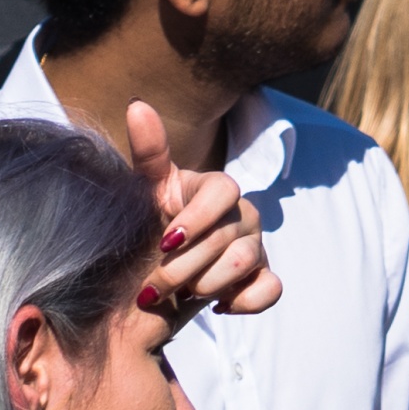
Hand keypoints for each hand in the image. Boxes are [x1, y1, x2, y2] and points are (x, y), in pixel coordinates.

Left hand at [115, 101, 279, 321]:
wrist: (143, 284)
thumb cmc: (145, 231)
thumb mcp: (142, 194)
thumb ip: (147, 152)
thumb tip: (137, 104)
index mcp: (214, 190)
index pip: (223, 191)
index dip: (198, 218)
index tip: (166, 240)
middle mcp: (240, 214)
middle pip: (228, 235)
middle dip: (185, 267)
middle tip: (152, 286)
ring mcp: (254, 247)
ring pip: (246, 262)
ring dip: (207, 284)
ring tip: (182, 292)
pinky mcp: (260, 280)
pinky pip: (271, 289)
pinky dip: (245, 300)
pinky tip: (218, 305)